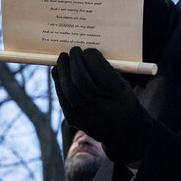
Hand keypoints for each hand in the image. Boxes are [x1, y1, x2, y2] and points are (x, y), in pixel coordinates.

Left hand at [52, 47, 150, 164]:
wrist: (121, 130)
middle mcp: (99, 104)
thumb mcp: (122, 84)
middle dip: (75, 59)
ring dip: (62, 68)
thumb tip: (85, 54)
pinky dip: (58, 81)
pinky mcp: (73, 117)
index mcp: (115, 92)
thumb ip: (106, 70)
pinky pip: (61, 96)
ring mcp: (84, 112)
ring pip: (67, 86)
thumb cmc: (122, 100)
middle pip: (79, 76)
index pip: (98, 67)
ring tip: (63, 58)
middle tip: (74, 50)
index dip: (90, 55)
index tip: (89, 50)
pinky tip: (58, 71)